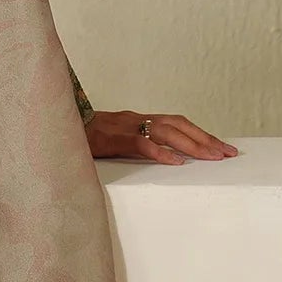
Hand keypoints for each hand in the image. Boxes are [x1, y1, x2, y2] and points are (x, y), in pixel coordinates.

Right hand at [85, 110, 237, 165]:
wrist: (54, 124)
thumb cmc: (81, 137)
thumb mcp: (112, 139)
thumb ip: (133, 144)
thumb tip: (158, 157)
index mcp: (137, 120)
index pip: (176, 123)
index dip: (200, 134)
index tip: (221, 147)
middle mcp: (135, 119)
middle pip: (179, 124)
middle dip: (206, 138)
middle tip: (228, 153)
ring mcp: (124, 127)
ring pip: (166, 132)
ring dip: (192, 145)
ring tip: (212, 157)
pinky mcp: (112, 138)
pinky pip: (141, 143)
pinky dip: (160, 152)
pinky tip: (176, 162)